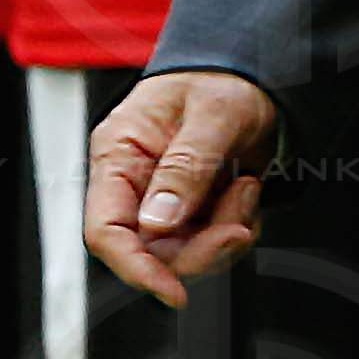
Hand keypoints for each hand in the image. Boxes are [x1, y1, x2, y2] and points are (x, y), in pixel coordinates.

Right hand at [86, 68, 279, 308]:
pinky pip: (212, 241)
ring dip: (225, 231)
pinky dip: (237, 225)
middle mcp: (135, 183)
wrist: (253, 67)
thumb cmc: (223, 76)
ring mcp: (165, 199)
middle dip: (202, 247)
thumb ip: (187, 166)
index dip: (134, 268)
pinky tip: (246, 188)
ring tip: (245, 185)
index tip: (173, 291)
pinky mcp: (194, 207)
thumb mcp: (213, 113)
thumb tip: (158, 224)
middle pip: (152, 251)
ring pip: (186, 252)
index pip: (105, 230)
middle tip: (239, 221)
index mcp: (119, 155)